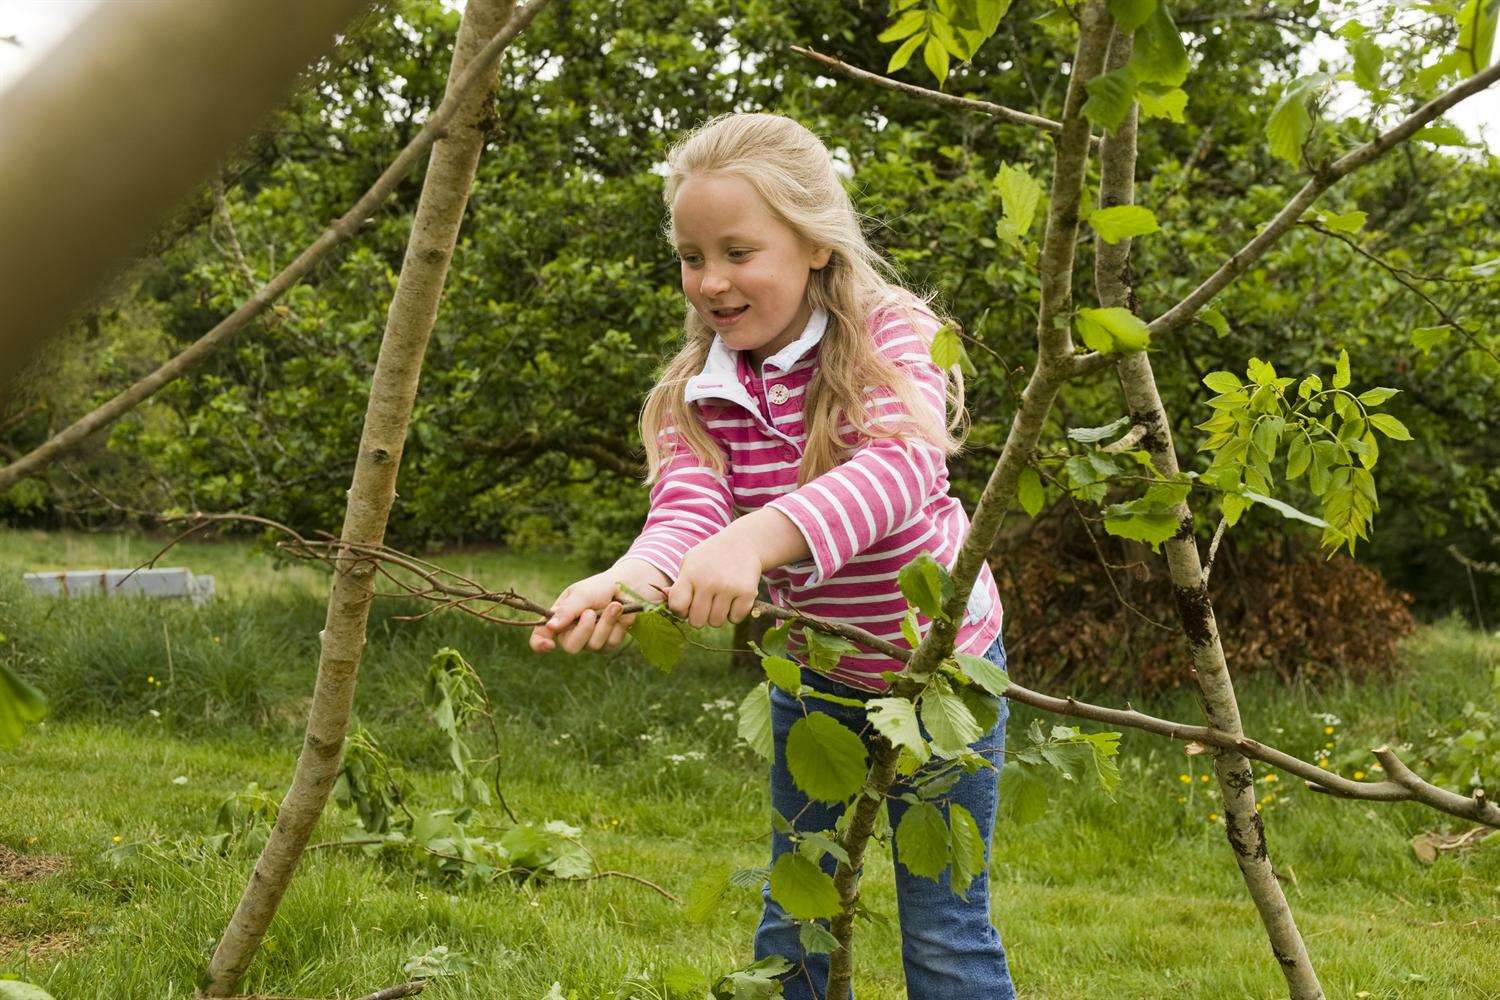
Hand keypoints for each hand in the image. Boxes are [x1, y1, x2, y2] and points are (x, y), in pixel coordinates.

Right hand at [530, 560, 668, 654]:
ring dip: (606, 622)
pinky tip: (621, 614)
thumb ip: (567, 610)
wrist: (628, 586)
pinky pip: (611, 644)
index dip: (540, 644)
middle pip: (571, 646)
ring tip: (614, 605)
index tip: (549, 645)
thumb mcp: (582, 594)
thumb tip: (550, 626)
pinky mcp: (608, 645)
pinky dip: (618, 626)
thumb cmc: (600, 587)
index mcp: (559, 618)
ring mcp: (590, 641)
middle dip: (584, 629)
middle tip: (590, 612)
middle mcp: (572, 632)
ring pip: (594, 645)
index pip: (542, 636)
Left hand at [667, 532, 762, 628]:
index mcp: (690, 574)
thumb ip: (678, 584)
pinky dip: (734, 613)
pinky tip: (734, 598)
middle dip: (700, 617)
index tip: (688, 605)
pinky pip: (735, 618)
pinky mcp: (747, 592)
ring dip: (717, 615)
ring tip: (720, 599)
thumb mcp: (690, 562)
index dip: (680, 611)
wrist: (744, 542)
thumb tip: (665, 598)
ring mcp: (728, 588)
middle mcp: (708, 581)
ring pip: (716, 622)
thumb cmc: (711, 556)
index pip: (677, 605)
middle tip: (706, 604)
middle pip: (697, 621)